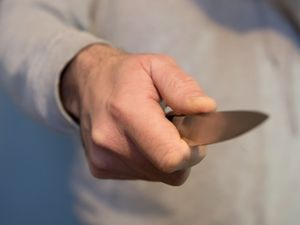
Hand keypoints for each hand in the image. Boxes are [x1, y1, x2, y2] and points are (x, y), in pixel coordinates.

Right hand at [60, 44, 215, 184]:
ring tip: (152, 129)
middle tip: (171, 126)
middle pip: (169, 171)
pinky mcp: (101, 169)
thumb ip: (183, 87)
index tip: (191, 133)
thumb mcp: (158, 66)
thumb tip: (206, 109)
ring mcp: (104, 160)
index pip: (173, 157)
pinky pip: (143, 174)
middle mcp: (112, 142)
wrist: (88, 84)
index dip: (193, 151)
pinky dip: (150, 160)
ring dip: (164, 155)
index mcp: (128, 113)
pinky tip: (139, 139)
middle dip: (180, 151)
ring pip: (158, 175)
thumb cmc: (126, 74)